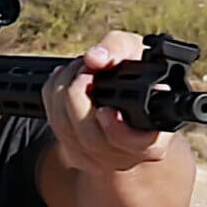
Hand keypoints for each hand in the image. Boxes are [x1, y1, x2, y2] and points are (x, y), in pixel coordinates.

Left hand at [43, 30, 174, 172]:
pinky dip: (52, 99)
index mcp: (153, 134)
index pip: (137, 143)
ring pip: (68, 135)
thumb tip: (94, 59)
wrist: (128, 92)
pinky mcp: (77, 154)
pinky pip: (56, 129)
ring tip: (76, 68)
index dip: (117, 130)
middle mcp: (128, 153)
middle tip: (85, 69)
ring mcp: (100, 158)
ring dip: (62, 94)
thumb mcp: (136, 50)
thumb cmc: (137, 71)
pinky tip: (64, 80)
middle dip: (78, 98)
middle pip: (92, 139)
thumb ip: (118, 49)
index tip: (104, 110)